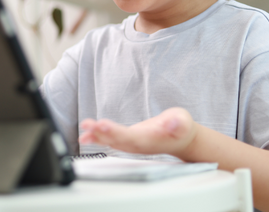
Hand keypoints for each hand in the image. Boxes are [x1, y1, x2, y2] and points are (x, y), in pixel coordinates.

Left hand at [79, 107, 197, 156]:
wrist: (181, 139)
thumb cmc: (182, 127)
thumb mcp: (184, 122)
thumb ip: (179, 124)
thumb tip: (174, 123)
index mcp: (152, 140)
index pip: (132, 137)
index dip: (117, 132)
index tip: (103, 125)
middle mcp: (140, 145)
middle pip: (119, 140)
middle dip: (103, 134)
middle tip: (89, 126)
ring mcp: (133, 145)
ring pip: (113, 141)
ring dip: (97, 136)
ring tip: (84, 130)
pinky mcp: (129, 141)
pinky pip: (111, 141)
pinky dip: (98, 138)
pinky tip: (86, 135)